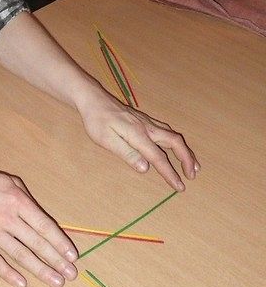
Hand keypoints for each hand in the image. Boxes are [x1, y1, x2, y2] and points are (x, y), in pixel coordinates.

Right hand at [0, 164, 77, 286]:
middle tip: (70, 275)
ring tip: (56, 282)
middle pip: (36, 243)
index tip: (72, 256)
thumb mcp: (10, 181)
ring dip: (40, 270)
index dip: (60, 242)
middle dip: (56, 260)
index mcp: (18, 202)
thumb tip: (43, 220)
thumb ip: (27, 199)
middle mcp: (7, 218)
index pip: (44, 226)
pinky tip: (23, 283)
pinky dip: (8, 274)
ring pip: (20, 255)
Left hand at [77, 83, 199, 190]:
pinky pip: (167, 130)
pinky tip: (177, 147)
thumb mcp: (107, 140)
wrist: (94, 99)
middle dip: (187, 159)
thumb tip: (145, 168)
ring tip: (192, 164)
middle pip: (175, 142)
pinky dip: (177, 142)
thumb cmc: (97, 121)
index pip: (159, 158)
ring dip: (185, 150)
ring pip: (173, 136)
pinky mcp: (144, 120)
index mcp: (138, 135)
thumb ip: (127, 153)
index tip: (180, 187)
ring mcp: (147, 122)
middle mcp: (147, 127)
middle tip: (192, 175)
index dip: (170, 173)